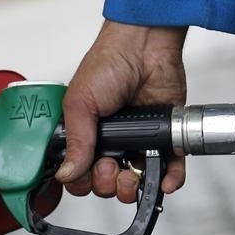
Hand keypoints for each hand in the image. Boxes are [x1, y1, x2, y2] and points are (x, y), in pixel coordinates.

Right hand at [54, 20, 187, 202]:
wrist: (146, 46)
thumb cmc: (107, 65)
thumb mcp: (80, 104)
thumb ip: (76, 142)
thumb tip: (66, 173)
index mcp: (84, 135)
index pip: (79, 173)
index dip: (82, 181)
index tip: (87, 174)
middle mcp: (109, 142)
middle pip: (105, 183)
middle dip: (107, 184)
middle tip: (110, 167)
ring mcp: (137, 142)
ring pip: (135, 182)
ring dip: (133, 188)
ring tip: (131, 174)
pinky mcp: (164, 139)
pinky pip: (168, 170)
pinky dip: (168, 180)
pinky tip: (163, 181)